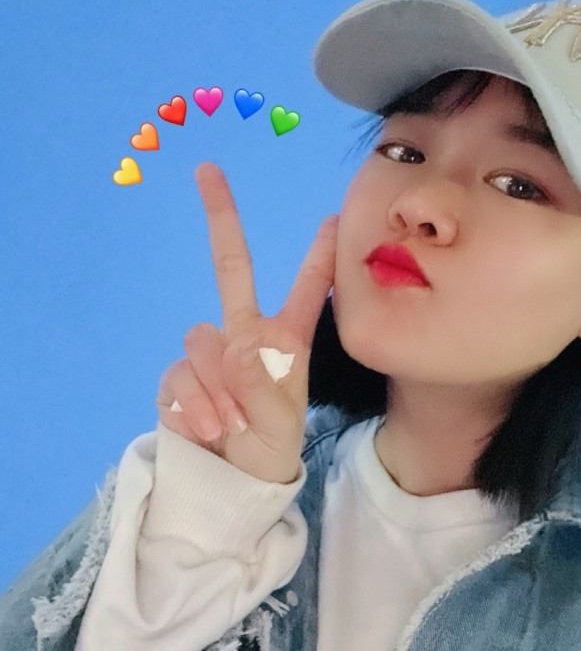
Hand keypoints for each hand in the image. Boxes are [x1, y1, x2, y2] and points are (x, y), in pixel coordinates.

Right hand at [156, 162, 338, 483]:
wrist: (233, 479)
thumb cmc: (270, 447)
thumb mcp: (279, 423)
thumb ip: (261, 385)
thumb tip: (234, 343)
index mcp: (284, 341)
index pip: (303, 291)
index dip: (317, 258)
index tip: (331, 219)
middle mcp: (245, 334)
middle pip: (229, 269)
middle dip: (221, 219)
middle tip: (208, 171)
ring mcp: (210, 352)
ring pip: (200, 342)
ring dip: (217, 390)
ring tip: (232, 425)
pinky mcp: (179, 374)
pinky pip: (179, 376)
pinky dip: (193, 406)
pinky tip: (207, 428)